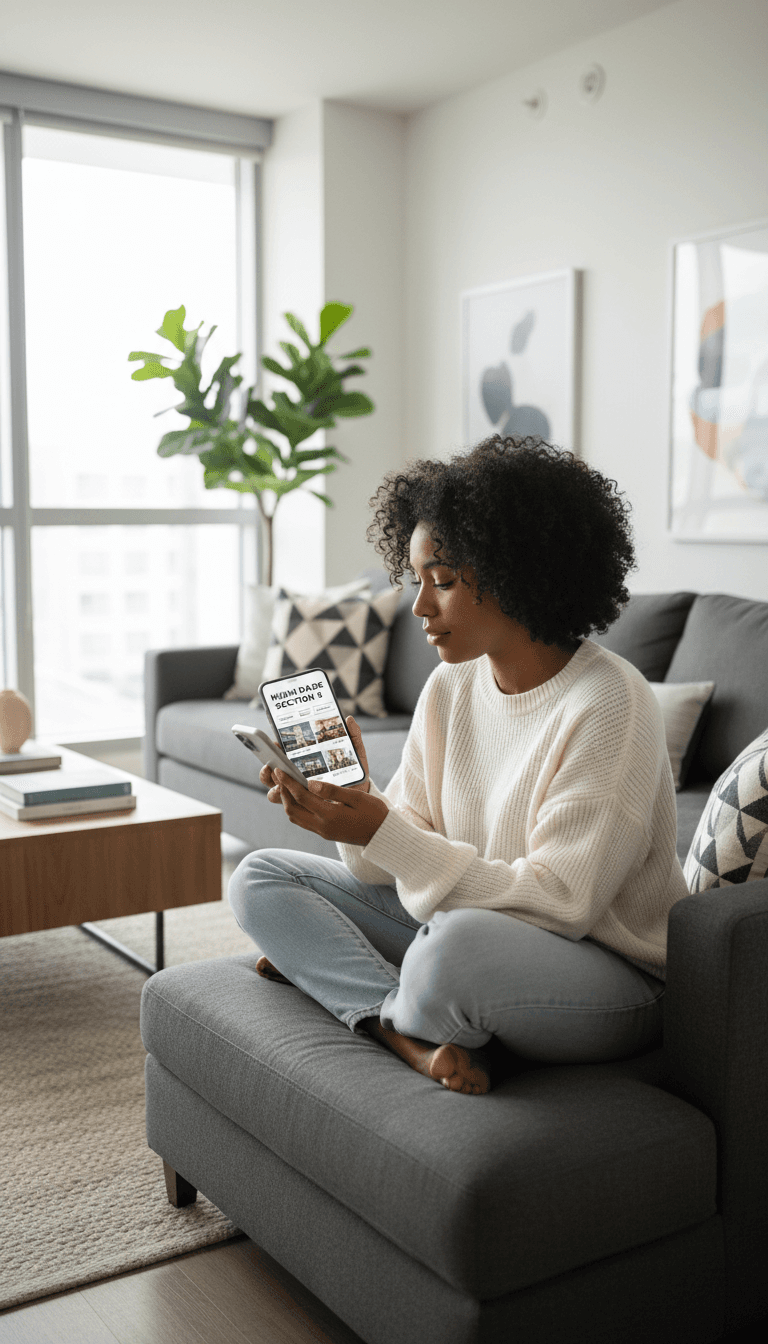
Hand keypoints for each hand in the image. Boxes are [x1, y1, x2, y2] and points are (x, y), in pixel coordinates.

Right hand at [259, 716, 370, 795]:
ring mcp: (297, 790)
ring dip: (275, 786)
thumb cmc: (353, 770)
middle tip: (272, 766)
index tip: (275, 745)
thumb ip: (352, 736)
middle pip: (270, 773)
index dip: (272, 749)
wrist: (361, 793)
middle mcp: (294, 775)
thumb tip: (349, 719)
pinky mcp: (304, 805)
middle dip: (266, 770)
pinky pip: (289, 805)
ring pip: (275, 791)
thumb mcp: (354, 753)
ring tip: (282, 783)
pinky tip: (295, 795)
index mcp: (302, 759)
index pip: (279, 753)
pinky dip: (288, 800)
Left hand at [273, 768, 388, 846]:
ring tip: (286, 785)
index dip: (288, 783)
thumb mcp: (357, 798)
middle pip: (292, 809)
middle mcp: (322, 826)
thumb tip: (311, 784)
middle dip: (283, 792)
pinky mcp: (325, 833)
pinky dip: (296, 809)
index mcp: (330, 815)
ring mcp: (323, 831)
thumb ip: (333, 791)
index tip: (279, 770)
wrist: (382, 836)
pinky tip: (298, 798)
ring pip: (295, 817)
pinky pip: (303, 822)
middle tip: (279, 776)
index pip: (302, 797)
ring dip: (287, 802)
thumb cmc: (374, 814)